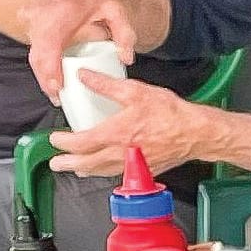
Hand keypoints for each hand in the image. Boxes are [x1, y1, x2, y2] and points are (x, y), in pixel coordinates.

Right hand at [24, 0, 135, 101]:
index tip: (57, 90)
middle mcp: (38, 19)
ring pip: (33, 53)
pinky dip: (41, 59)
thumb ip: (124, 33)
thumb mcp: (115, 9)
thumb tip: (127, 58)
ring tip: (55, 89)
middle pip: (36, 58)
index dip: (49, 73)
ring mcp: (29, 19)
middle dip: (46, 81)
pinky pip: (33, 45)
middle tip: (58, 98)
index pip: (47, 51)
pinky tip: (51, 72)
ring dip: (43, 72)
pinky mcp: (27, 20)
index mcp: (58, 17)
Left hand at [47, 70, 201, 176]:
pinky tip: (105, 168)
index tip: (55, 139)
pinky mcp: (143, 171)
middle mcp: (119, 154)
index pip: (79, 143)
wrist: (195, 133)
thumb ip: (106, 85)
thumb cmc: (170, 113)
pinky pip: (116, 174)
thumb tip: (84, 76)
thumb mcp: (135, 91)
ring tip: (76, 168)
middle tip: (56, 162)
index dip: (63, 142)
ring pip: (100, 172)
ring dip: (84, 170)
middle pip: (85, 164)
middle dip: (67, 163)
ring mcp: (131, 165)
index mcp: (115, 134)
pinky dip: (104, 172)